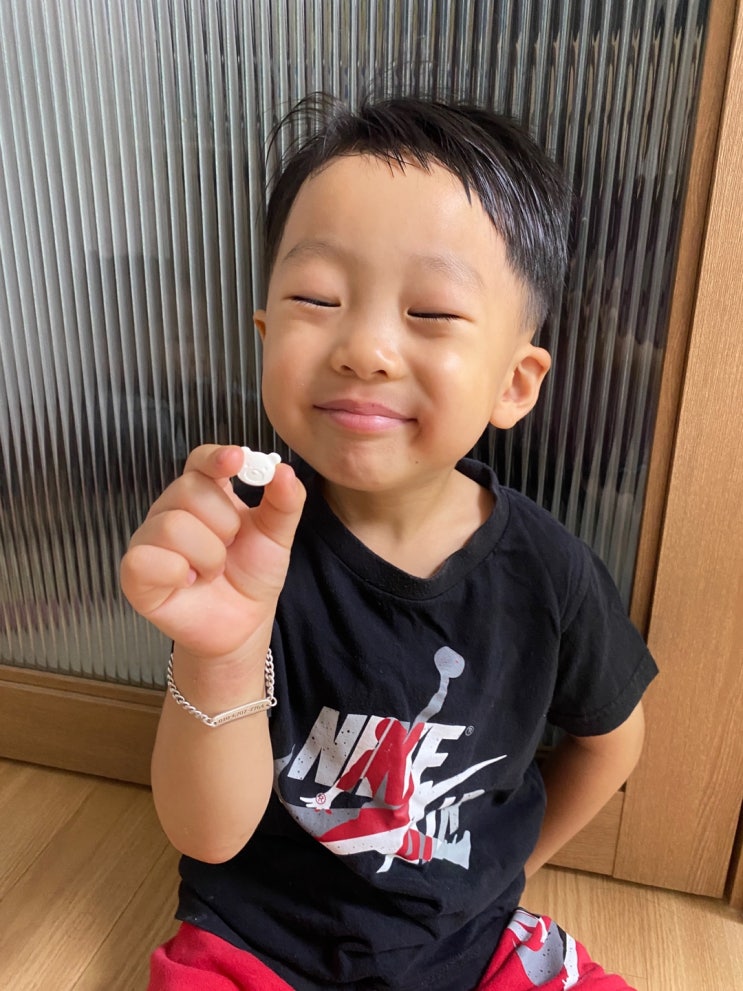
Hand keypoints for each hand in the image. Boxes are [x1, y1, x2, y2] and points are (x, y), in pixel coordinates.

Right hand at [120, 445, 304, 659]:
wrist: (243, 623)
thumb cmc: (251, 573)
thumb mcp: (277, 535)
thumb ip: (285, 501)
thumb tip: (283, 471)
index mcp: (205, 494)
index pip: (200, 460)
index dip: (216, 458)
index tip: (236, 460)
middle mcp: (171, 510)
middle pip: (188, 489)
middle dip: (224, 523)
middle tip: (230, 547)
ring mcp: (150, 540)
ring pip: (173, 525)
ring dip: (208, 555)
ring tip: (212, 571)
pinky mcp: (136, 573)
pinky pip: (147, 559)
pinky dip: (178, 572)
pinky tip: (188, 582)